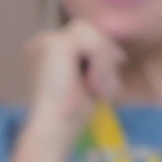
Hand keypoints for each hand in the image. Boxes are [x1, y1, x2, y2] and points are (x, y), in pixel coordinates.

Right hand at [7, 19, 126, 161]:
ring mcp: (45, 40)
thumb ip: (97, 59)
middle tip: (98, 89)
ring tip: (94, 88)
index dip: (100, 55)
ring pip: (94, 34)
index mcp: (46, 50)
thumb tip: (119, 53)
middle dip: (103, 56)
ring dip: (102, 62)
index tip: (98, 85)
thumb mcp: (88, 79)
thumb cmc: (69, 114)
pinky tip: (90, 84)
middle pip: (90, 30)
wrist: (53, 131)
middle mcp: (41, 41)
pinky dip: (100, 64)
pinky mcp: (54, 44)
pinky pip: (94, 42)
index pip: (85, 36)